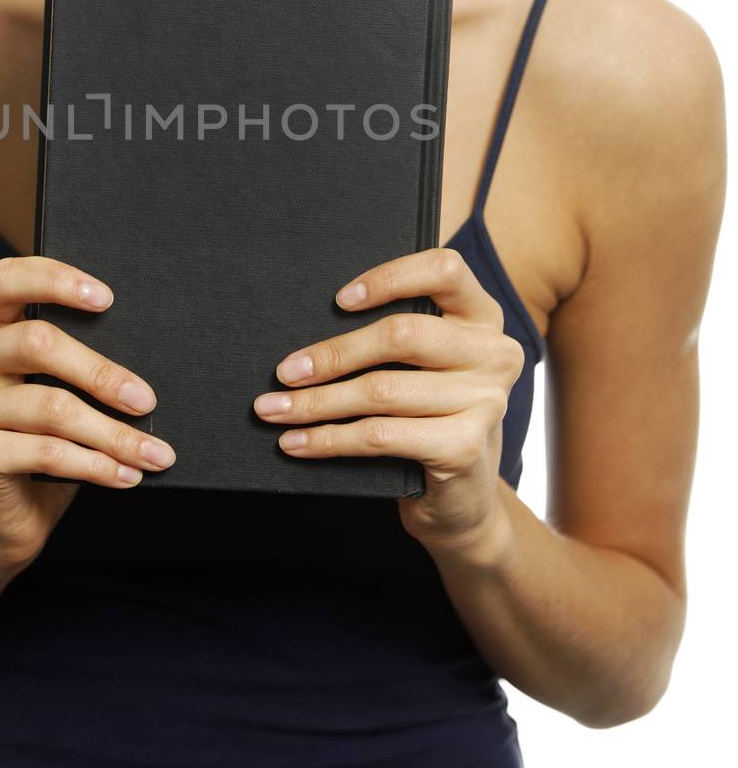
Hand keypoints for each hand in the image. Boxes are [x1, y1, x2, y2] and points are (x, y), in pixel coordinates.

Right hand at [0, 256, 176, 580]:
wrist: (3, 519)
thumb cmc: (41, 442)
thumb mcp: (57, 391)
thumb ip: (75, 365)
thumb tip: (145, 366)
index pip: (7, 279)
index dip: (56, 281)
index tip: (107, 299)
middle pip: (36, 342)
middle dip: (102, 372)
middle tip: (147, 399)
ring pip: (51, 406)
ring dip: (113, 433)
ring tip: (154, 453)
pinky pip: (46, 451)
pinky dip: (95, 465)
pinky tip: (126, 475)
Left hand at [253, 247, 524, 555]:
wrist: (461, 498)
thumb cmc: (428, 414)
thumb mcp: (423, 365)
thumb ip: (395, 335)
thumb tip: (307, 327)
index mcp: (482, 316)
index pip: (444, 269)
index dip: (390, 278)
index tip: (338, 300)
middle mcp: (494, 353)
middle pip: (402, 336)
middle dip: (333, 354)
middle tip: (284, 371)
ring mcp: (485, 401)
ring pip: (381, 390)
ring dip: (317, 403)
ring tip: (273, 409)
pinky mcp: (465, 447)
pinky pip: (380, 435)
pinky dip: (329, 440)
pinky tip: (296, 443)